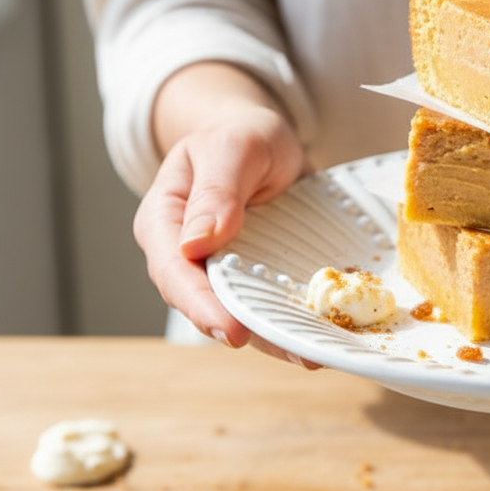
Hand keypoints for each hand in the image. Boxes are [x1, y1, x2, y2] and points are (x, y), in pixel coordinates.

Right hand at [133, 63, 320, 367]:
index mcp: (165, 223)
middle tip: (291, 351)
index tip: (231, 331)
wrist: (264, 139)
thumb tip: (199, 243)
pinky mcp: (258, 278)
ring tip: (315, 355)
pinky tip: (324, 336)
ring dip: (278, 337)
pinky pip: (272, 303)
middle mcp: (189, 258)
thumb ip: (217, 190)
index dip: (202, 307)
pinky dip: (296, 321)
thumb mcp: (232, 147)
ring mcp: (225, 272)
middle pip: (209, 305)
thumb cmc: (239, 136)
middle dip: (248, 332)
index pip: (175, 273)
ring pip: (244, 312)